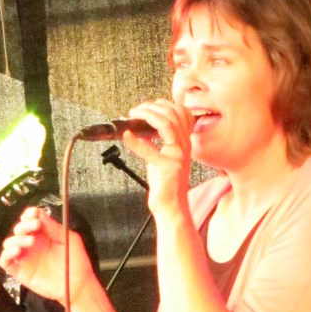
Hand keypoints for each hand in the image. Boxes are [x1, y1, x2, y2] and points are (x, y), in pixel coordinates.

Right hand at [0, 207, 93, 304]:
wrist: (78, 285)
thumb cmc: (77, 263)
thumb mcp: (70, 240)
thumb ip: (54, 227)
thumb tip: (40, 214)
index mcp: (43, 235)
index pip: (29, 220)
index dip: (29, 215)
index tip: (34, 214)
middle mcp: (32, 245)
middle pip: (18, 229)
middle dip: (24, 225)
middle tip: (35, 226)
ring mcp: (25, 258)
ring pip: (9, 243)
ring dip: (16, 239)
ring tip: (30, 241)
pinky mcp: (20, 271)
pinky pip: (5, 261)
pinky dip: (7, 254)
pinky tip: (17, 251)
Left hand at [122, 99, 193, 214]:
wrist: (171, 206)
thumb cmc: (165, 184)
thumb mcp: (159, 159)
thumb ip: (153, 144)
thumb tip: (138, 132)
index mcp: (184, 142)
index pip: (180, 112)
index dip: (162, 105)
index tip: (146, 107)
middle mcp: (184, 146)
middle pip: (173, 114)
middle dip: (151, 107)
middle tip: (135, 110)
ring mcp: (178, 156)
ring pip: (166, 124)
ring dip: (146, 116)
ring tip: (132, 116)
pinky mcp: (168, 168)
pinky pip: (151, 150)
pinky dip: (136, 141)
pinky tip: (126, 136)